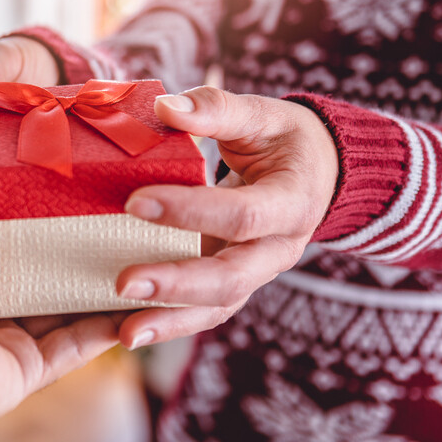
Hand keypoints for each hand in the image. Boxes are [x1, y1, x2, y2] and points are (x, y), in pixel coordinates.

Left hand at [0, 193, 122, 432]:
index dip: (34, 225)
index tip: (73, 199)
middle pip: (35, 281)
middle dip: (76, 255)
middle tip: (120, 223)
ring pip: (63, 315)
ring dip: (103, 290)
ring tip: (145, 255)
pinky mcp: (19, 374)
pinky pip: (73, 348)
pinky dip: (108, 326)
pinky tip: (143, 298)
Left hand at [114, 86, 338, 348]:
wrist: (318, 174)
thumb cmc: (283, 139)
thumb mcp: (262, 115)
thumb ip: (216, 110)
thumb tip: (165, 108)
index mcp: (291, 203)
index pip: (241, 215)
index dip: (189, 211)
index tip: (134, 201)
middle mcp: (278, 249)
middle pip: (231, 279)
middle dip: (176, 284)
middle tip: (124, 283)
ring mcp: (256, 273)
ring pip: (218, 308)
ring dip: (170, 322)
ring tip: (125, 333)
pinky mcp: (234, 284)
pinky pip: (203, 312)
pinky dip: (168, 324)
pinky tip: (126, 331)